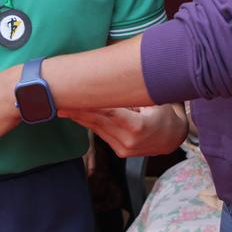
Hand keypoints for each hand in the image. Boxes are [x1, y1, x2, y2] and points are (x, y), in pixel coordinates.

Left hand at [61, 105, 187, 157]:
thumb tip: (113, 80)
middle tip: (58, 98)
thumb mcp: (155, 100)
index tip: (74, 96)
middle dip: (77, 109)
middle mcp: (128, 141)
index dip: (89, 104)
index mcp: (138, 127)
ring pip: (96, 129)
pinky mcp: (119, 151)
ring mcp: (123, 149)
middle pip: (97, 121)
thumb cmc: (166, 113)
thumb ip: (133, 95)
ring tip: (61, 104)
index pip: (108, 113)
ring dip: (78, 116)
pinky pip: (101, 134)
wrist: (174, 138)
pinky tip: (75, 113)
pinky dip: (88, 123)